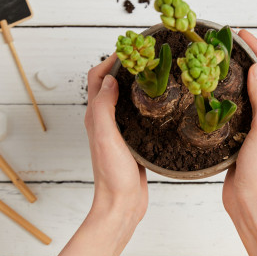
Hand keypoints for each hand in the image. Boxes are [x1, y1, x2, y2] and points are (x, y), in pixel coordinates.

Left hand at [84, 54, 147, 222]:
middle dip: (125, 68)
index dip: (110, 61)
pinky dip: (145, 104)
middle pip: (110, 85)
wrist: (122, 205)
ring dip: (135, 84)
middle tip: (146, 59)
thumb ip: (104, 107)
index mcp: (95, 117)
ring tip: (156, 75)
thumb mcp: (105, 136)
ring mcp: (118, 132)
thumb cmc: (112, 174)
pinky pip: (136, 116)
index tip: (130, 50)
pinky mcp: (131, 142)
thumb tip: (111, 79)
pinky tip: (161, 105)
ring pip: (124, 100)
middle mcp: (103, 122)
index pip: (97, 78)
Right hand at [223, 30, 256, 219]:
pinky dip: (227, 94)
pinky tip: (214, 90)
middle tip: (227, 42)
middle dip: (247, 57)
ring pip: (248, 92)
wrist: (251, 199)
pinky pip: (237, 107)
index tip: (241, 33)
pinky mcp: (244, 135)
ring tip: (219, 59)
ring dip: (236, 75)